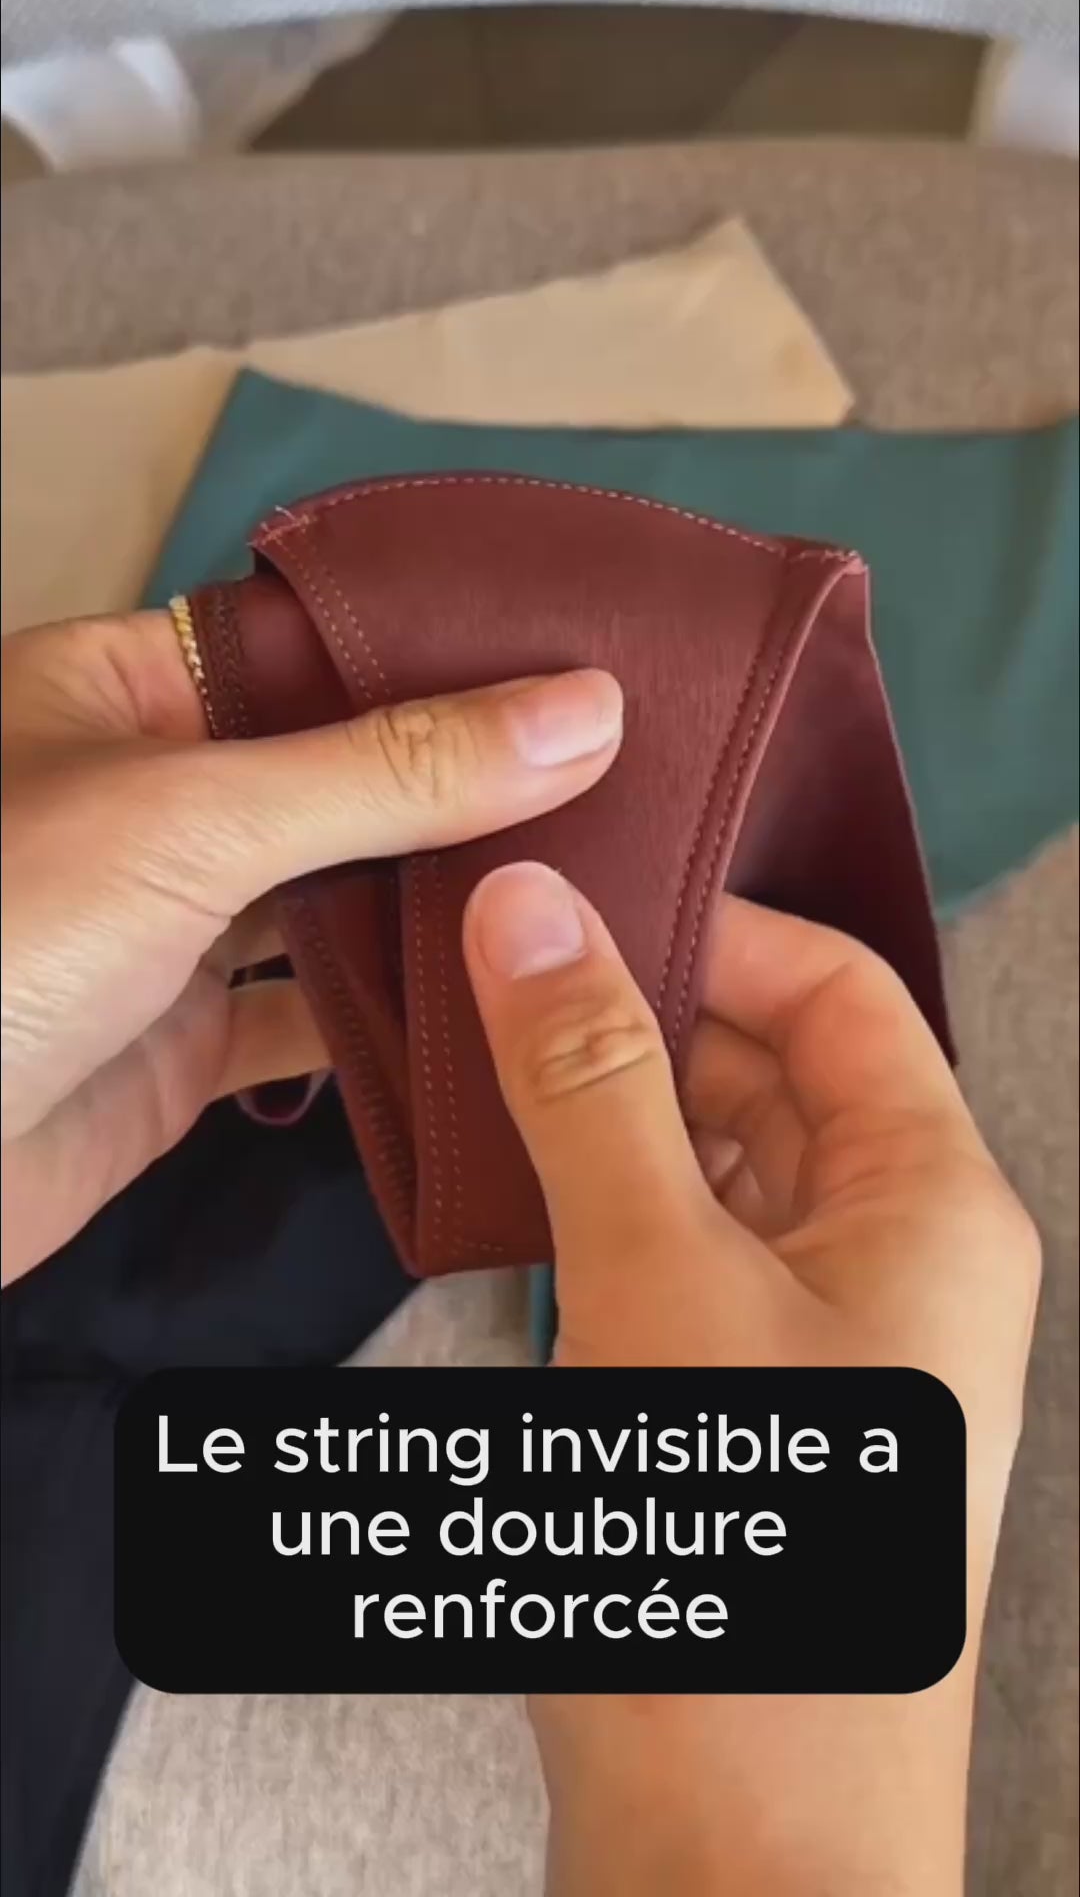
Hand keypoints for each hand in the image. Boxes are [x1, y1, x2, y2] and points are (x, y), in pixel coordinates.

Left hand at [0, 615, 621, 1281]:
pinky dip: (399, 1017)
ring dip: (442, 901)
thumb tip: (581, 710)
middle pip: (333, 774)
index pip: (304, 646)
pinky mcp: (187, 1047)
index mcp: (112, 694)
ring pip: (336, 897)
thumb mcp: (195, 817)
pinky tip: (494, 1000)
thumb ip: (392, 770)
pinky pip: (316, 1015)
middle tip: (623, 770)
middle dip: (458, 782)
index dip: (431, 649)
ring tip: (596, 872)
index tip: (577, 657)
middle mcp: (146, 802)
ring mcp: (167, 928)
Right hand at [463, 863, 1039, 1896]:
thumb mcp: (660, 1280)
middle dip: (643, 1018)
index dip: (713, 928)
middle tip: (502, 978)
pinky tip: (521, 1199)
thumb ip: (592, 1085)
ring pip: (722, 1164)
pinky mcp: (758, 1400)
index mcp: (935, 1200)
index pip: (839, 991)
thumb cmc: (747, 1569)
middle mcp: (903, 1254)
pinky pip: (690, 1253)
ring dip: (615, 1116)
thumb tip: (534, 910)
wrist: (744, 1851)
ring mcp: (832, 1334)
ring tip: (491, 1073)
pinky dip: (610, 1210)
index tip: (579, 901)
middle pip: (776, 1071)